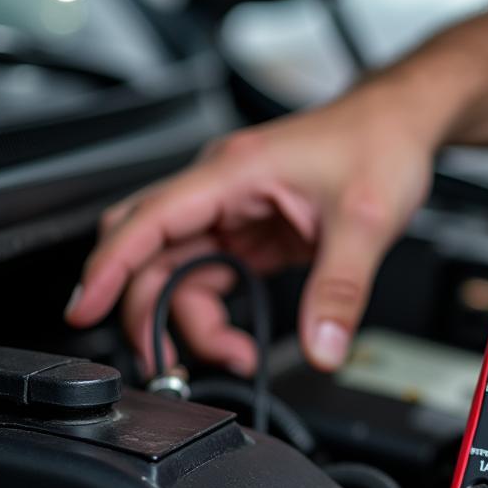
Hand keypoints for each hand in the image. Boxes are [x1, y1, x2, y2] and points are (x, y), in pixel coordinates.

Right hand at [64, 80, 436, 373]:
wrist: (402, 124)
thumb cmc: (379, 143)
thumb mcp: (366, 221)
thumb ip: (340, 290)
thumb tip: (322, 346)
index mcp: (234, 172)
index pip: (148, 219)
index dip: (109, 266)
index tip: (85, 309)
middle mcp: (223, 189)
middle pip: (149, 250)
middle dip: (148, 309)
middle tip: (167, 362)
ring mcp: (234, 209)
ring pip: (178, 268)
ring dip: (190, 317)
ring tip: (233, 353)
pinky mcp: (251, 228)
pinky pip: (211, 271)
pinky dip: (214, 307)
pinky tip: (240, 333)